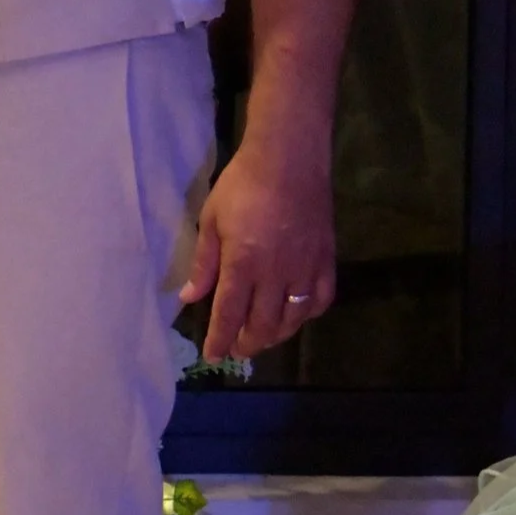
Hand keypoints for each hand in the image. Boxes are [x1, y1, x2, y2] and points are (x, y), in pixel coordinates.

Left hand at [180, 131, 335, 360]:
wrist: (289, 159)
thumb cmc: (242, 185)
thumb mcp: (211, 220)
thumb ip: (204, 263)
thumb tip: (189, 297)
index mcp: (243, 264)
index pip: (229, 314)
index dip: (220, 339)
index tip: (213, 355)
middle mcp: (276, 274)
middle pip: (263, 325)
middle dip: (247, 343)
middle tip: (236, 349)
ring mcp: (306, 269)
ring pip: (293, 319)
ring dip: (276, 336)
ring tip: (261, 339)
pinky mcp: (327, 260)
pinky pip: (321, 300)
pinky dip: (307, 316)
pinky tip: (296, 316)